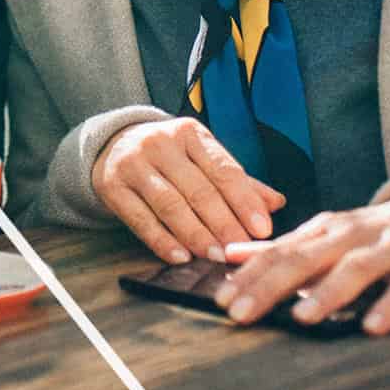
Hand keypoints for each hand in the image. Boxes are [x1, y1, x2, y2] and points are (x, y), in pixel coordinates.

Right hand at [92, 117, 285, 263]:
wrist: (112, 143)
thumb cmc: (168, 156)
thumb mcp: (201, 157)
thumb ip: (237, 181)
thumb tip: (277, 203)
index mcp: (189, 133)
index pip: (223, 168)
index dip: (244, 201)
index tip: (263, 229)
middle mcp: (160, 143)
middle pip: (198, 189)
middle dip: (224, 224)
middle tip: (241, 251)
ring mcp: (133, 163)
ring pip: (170, 204)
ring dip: (196, 235)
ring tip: (216, 256)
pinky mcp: (112, 185)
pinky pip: (140, 218)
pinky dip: (162, 240)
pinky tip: (180, 256)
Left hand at [216, 195, 389, 333]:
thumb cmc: (370, 235)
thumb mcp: (325, 238)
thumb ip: (280, 249)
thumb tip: (230, 255)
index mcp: (323, 230)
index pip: (278, 252)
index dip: (249, 275)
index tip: (222, 300)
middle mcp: (351, 234)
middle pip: (306, 258)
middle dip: (270, 285)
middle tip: (242, 313)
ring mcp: (389, 246)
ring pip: (355, 268)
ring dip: (327, 292)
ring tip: (301, 317)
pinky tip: (373, 326)